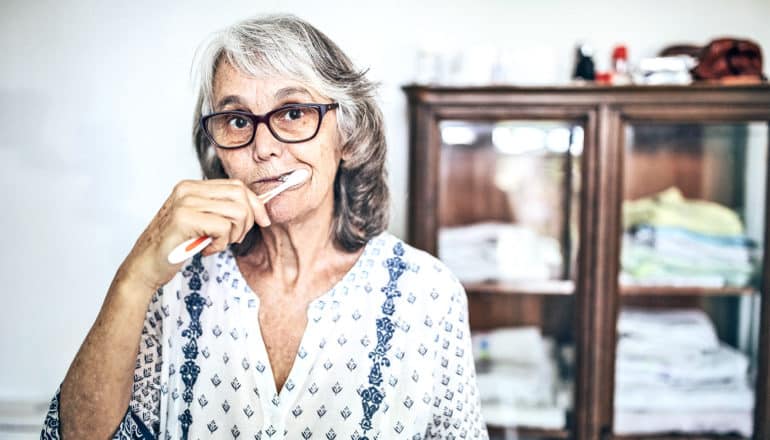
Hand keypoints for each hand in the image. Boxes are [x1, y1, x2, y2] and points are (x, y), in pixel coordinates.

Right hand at [117, 179, 269, 291]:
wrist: (144, 267)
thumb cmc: (173, 247)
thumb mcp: (200, 222)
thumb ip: (220, 210)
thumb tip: (256, 208)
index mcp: (192, 187)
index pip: (237, 186)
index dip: (256, 204)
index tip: (263, 221)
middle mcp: (188, 189)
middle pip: (241, 195)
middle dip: (247, 221)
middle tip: (233, 238)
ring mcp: (185, 202)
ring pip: (237, 212)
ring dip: (233, 234)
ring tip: (216, 244)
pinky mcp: (184, 219)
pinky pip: (223, 228)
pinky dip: (220, 244)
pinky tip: (205, 249)